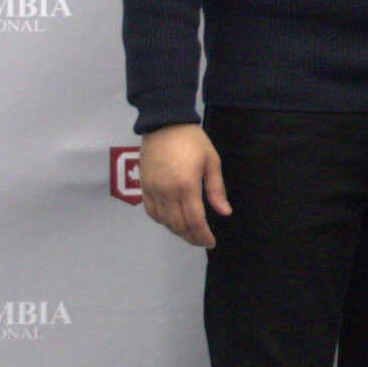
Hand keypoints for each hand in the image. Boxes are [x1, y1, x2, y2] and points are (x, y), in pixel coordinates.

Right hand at [137, 123, 230, 247]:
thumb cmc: (192, 140)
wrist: (164, 123)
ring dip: (177, 231)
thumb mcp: (211, 161)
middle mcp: (167, 192)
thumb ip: (216, 189)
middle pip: (178, 225)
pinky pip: (151, 211)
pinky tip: (171, 220)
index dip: (203, 235)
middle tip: (201, 240)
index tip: (210, 242)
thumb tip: (224, 212)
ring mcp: (153, 190)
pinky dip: (162, 221)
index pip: (195, 220)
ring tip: (189, 232)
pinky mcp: (143, 186)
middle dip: (191, 237)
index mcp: (186, 186)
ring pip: (164, 221)